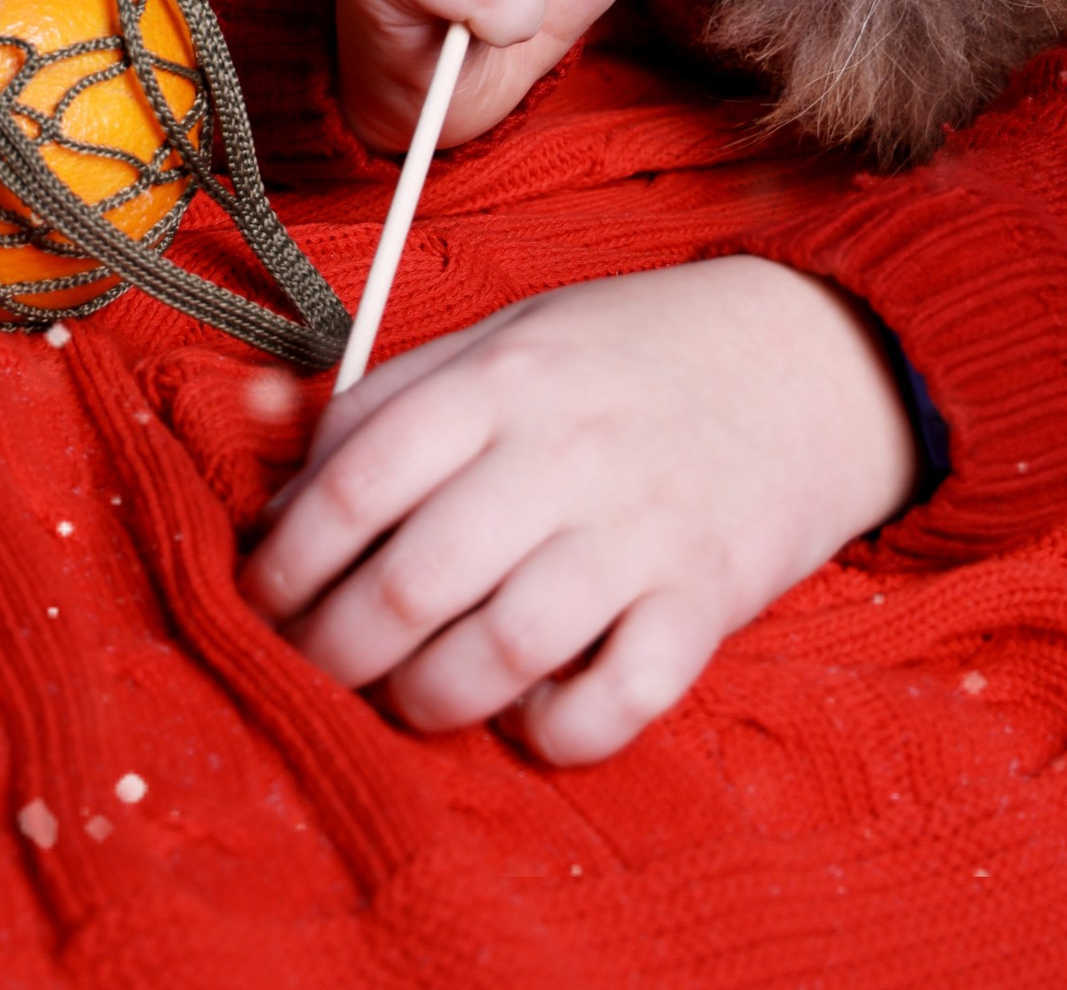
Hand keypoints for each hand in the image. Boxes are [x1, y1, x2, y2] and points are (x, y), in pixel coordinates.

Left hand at [242, 260, 919, 759]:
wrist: (812, 357)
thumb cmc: (631, 356)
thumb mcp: (509, 335)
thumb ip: (387, 397)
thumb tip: (254, 442)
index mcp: (505, 372)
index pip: (357, 478)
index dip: (285, 560)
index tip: (264, 597)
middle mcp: (566, 448)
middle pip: (410, 582)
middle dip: (335, 652)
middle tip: (322, 666)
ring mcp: (641, 528)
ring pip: (496, 654)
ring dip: (427, 700)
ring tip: (414, 691)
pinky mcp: (705, 602)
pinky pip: (610, 705)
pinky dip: (550, 731)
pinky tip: (528, 707)